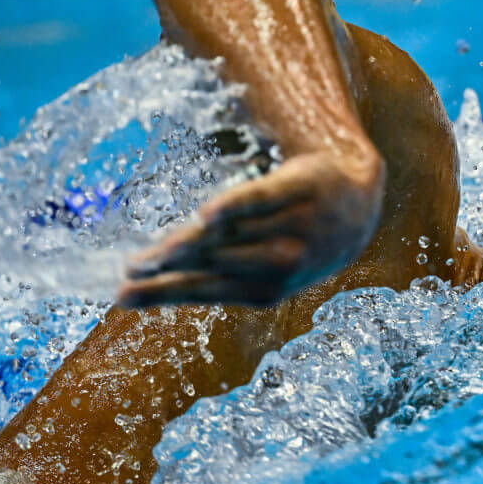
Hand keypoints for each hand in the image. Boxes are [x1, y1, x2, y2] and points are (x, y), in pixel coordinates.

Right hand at [117, 152, 383, 306]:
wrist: (359, 204)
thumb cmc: (296, 241)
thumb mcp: (265, 269)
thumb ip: (218, 274)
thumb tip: (155, 282)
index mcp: (268, 289)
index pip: (206, 290)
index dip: (164, 294)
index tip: (123, 296)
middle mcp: (282, 261)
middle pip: (213, 264)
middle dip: (167, 272)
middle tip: (127, 271)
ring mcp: (293, 225)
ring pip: (230, 236)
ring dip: (189, 245)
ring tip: (152, 253)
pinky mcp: (300, 187)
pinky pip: (263, 199)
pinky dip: (236, 208)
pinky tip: (207, 216)